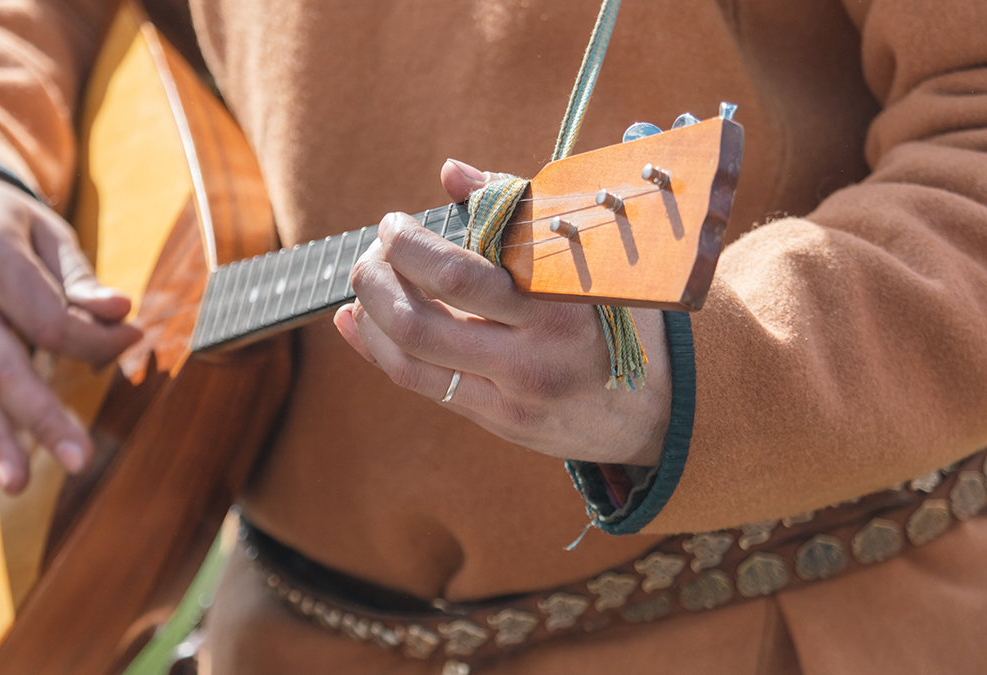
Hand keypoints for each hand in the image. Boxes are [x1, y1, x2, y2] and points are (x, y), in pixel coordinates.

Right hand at [0, 169, 141, 492]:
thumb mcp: (41, 227)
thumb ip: (78, 275)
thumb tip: (120, 311)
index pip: (46, 318)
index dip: (94, 338)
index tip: (133, 339)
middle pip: (2, 365)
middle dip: (42, 416)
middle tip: (80, 458)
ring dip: (0, 441)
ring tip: (21, 484)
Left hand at [334, 159, 670, 465]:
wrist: (656, 407)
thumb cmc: (616, 312)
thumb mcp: (586, 257)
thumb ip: (520, 211)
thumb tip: (451, 171)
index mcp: (557, 306)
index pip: (458, 276)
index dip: (409, 247)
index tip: (396, 224)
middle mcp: (531, 358)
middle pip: (418, 322)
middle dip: (376, 278)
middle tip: (373, 252)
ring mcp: (511, 397)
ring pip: (409, 359)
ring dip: (370, 314)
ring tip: (366, 282)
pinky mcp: (497, 421)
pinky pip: (420, 384)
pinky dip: (377, 349)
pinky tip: (358, 321)